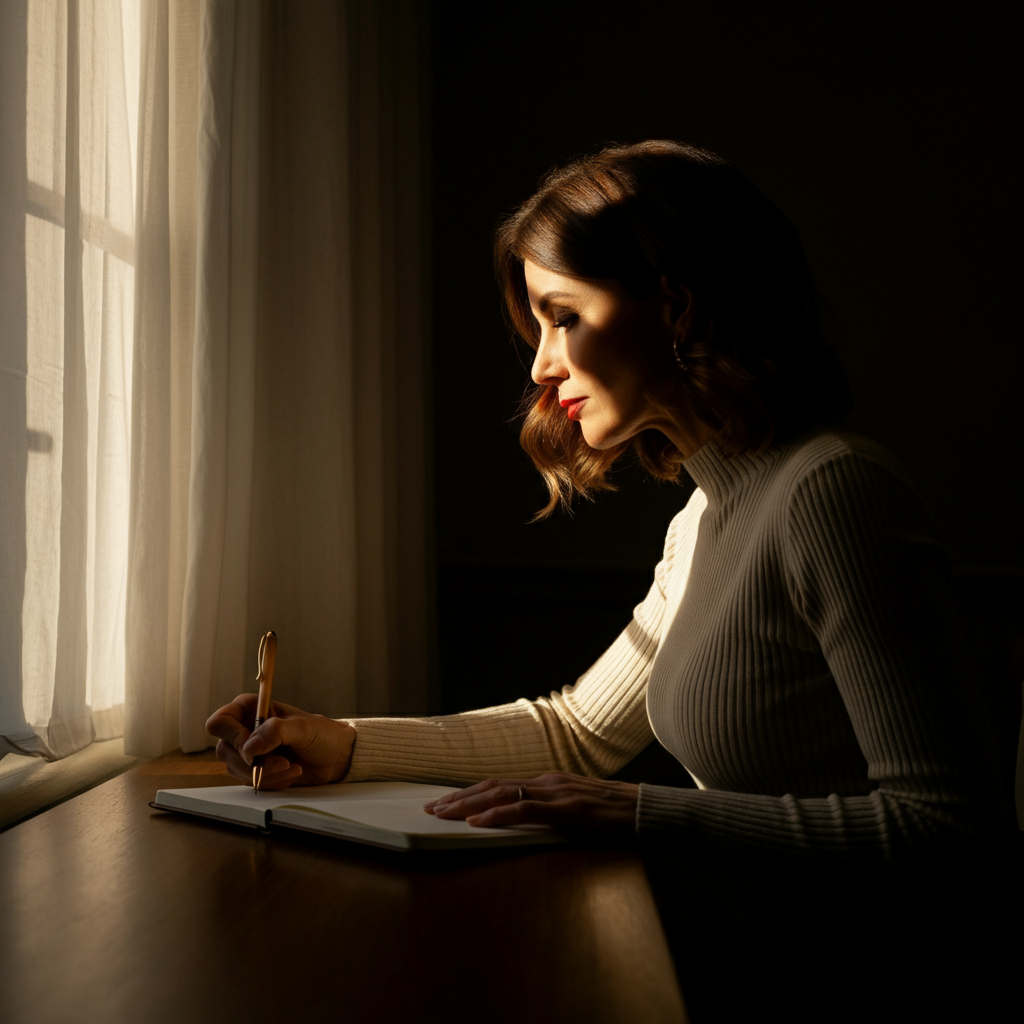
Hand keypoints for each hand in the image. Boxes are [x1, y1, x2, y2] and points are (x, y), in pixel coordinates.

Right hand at [205, 693, 354, 789]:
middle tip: (282, 761)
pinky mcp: (255, 772)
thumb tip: (249, 747)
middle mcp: (244, 729)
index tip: (254, 749)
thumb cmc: (322, 734)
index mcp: (250, 708)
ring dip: (265, 773)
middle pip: (224, 750)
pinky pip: (250, 783)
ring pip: (235, 770)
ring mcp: (247, 752)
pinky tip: (291, 772)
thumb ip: (276, 732)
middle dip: (253, 762)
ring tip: (291, 765)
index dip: (232, 737)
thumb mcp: (303, 728)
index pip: (219, 722)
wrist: (335, 757)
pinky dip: (271, 782)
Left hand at [423, 771, 638, 833]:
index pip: (499, 783)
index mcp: (547, 781)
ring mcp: (555, 791)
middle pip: (492, 785)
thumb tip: (524, 821)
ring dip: (468, 803)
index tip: (445, 802)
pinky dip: (496, 815)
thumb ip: (550, 811)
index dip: (470, 792)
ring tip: (444, 813)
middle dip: (459, 796)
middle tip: (432, 808)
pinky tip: (477, 821)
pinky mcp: (564, 808)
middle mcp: (546, 780)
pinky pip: (523, 810)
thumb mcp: (575, 809)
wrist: (644, 809)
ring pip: (501, 793)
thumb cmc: (613, 814)